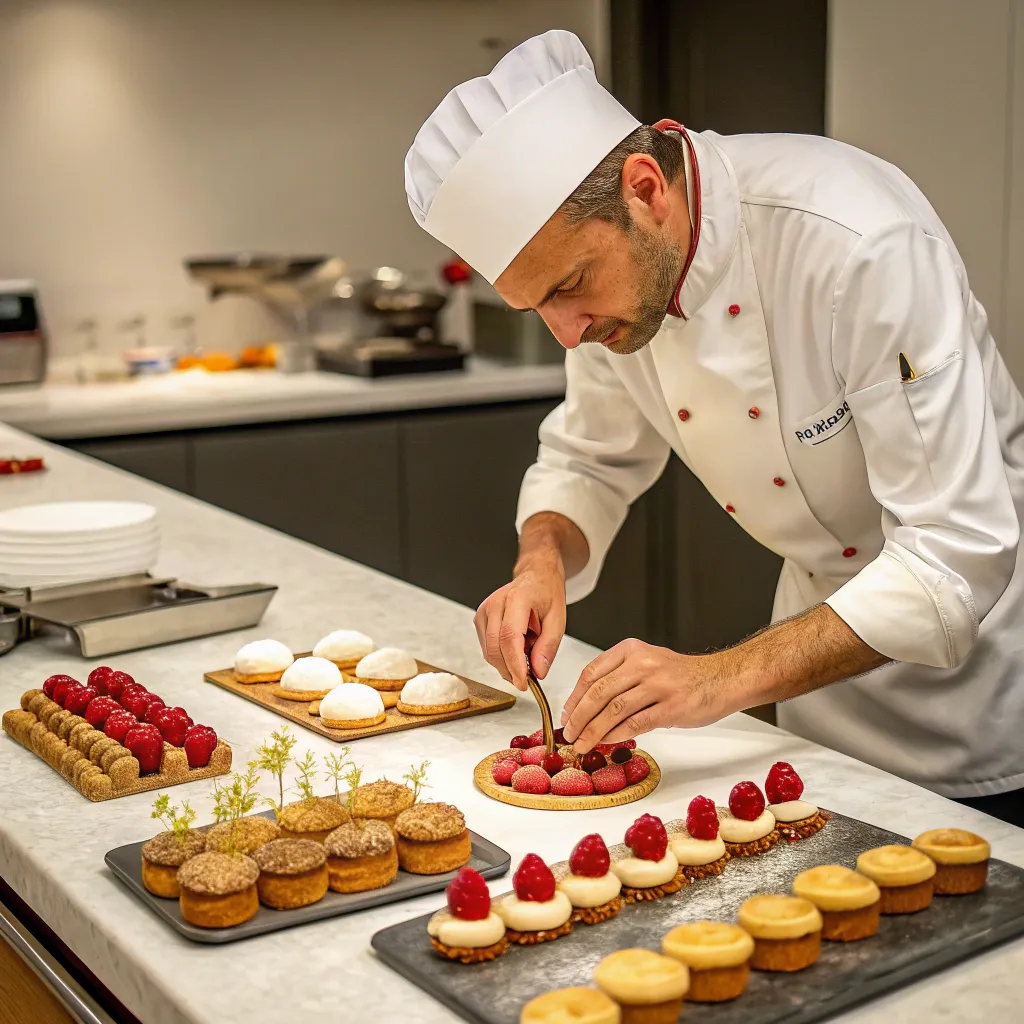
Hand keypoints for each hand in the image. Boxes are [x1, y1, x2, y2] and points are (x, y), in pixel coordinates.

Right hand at [474, 557, 566, 690]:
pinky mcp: (480, 618)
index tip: (524, 683)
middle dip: (510, 671)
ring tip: (527, 654)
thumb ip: (548, 647)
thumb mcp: (558, 620)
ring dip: (506, 664)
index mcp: (517, 599)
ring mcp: (484, 610)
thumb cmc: (546, 594)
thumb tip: (538, 672)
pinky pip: (487, 647)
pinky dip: (501, 656)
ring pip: (489, 651)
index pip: (509, 637)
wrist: (535, 576)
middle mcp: (495, 603)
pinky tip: (516, 648)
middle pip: (495, 648)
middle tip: (528, 679)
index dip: (515, 665)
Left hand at [560, 638, 734, 751]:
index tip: (566, 716)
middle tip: (570, 734)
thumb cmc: (682, 675)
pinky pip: (635, 723)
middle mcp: (642, 664)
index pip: (591, 673)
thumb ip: (618, 679)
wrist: (722, 678)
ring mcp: (657, 685)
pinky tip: (607, 743)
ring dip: (593, 731)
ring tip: (583, 744)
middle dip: (579, 718)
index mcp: (631, 651)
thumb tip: (587, 709)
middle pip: (598, 692)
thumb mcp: (646, 664)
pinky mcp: (671, 707)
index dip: (574, 698)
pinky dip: (616, 735)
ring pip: (613, 709)